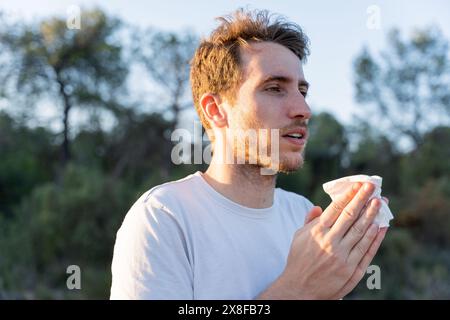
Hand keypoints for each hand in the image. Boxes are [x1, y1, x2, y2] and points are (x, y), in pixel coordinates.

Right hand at [258, 182, 387, 299]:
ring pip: (361, 232)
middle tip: (373, 188)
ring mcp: (343, 257)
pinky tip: (381, 227)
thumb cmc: (299, 260)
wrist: (300, 289)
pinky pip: (367, 251)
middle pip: (351, 217)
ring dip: (373, 216)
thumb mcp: (298, 237)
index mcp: (317, 232)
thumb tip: (318, 207)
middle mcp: (330, 243)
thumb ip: (309, 221)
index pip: (336, 209)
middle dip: (363, 200)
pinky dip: (375, 238)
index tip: (359, 184)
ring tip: (380, 203)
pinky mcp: (352, 270)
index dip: (349, 195)